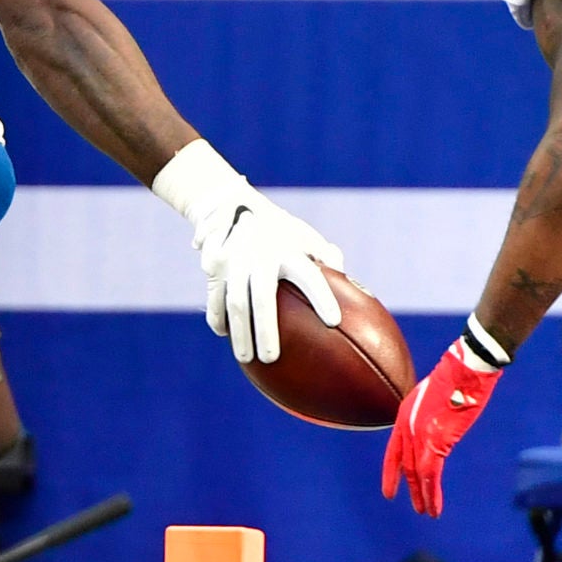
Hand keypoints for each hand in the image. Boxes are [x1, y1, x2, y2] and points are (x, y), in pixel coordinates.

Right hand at [192, 195, 342, 364]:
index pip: (308, 276)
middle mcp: (260, 256)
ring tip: (247, 360)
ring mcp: (234, 262)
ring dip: (240, 333)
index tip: (334, 322)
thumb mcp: (302, 234)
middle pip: (263, 299)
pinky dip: (218, 317)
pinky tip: (225, 334)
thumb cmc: (277, 227)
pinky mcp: (214, 267)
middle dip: (266, 331)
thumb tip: (347, 279)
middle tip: (272, 358)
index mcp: (288, 249)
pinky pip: (215, 298)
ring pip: (235, 303)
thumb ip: (323, 255)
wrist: (228, 201)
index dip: (322, 297)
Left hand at [382, 338, 502, 517]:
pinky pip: (430, 474)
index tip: (389, 492)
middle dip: (411, 488)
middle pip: (406, 465)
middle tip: (417, 507)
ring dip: (422, 496)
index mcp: (404, 415)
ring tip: (427, 512)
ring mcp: (420, 435)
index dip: (391, 473)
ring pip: (417, 474)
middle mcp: (407, 427)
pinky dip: (432, 493)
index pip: (392, 452)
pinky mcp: (437, 442)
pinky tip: (435, 507)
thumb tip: (438, 423)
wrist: (466, 369)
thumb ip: (431, 412)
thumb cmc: (457, 376)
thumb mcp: (435, 393)